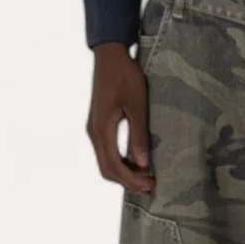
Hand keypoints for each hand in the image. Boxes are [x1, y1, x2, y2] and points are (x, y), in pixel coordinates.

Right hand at [86, 41, 155, 190]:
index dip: (131, 179)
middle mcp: (94, 132)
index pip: (113, 165)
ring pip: (105, 162)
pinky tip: (136, 162)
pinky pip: (107, 152)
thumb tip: (143, 163)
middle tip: (150, 186)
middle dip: (127, 181)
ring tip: (146, 177)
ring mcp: (94, 129)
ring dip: (124, 173)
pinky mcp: (98, 125)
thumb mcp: (137, 105)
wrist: (110, 57)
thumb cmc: (125, 76)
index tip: (150, 184)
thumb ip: (139, 134)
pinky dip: (120, 162)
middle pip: (106, 169)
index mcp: (101, 128)